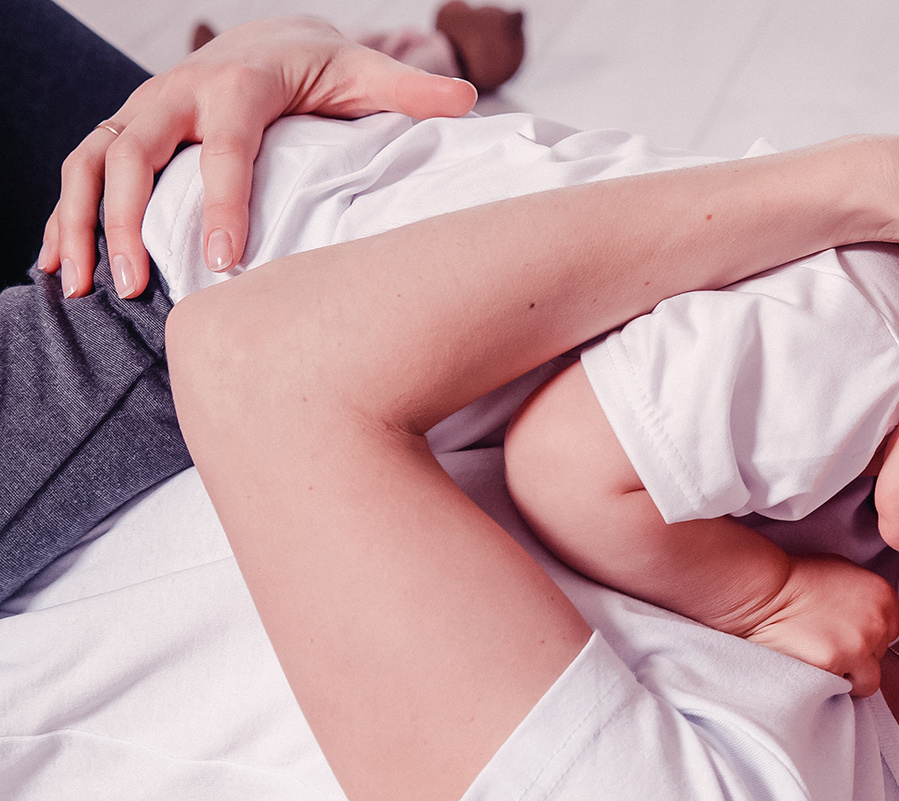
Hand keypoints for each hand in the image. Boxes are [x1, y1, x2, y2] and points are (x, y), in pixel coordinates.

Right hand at [40, 16, 476, 298]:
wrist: (273, 41)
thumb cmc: (323, 70)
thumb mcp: (365, 73)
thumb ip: (408, 91)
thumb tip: (467, 98)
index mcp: (239, 85)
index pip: (226, 147)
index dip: (221, 203)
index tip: (222, 262)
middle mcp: (177, 93)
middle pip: (135, 153)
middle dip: (126, 220)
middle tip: (134, 287)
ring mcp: (144, 113)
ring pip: (93, 162)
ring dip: (79, 223)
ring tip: (82, 287)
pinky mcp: (126, 132)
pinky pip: (82, 172)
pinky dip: (64, 219)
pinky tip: (57, 271)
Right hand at [744, 555, 898, 695]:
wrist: (764, 591)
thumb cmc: (797, 580)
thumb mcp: (844, 574)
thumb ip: (866, 599)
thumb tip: (872, 620)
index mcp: (884, 596)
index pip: (890, 632)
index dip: (868, 637)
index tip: (847, 636)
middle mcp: (878, 621)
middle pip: (880, 655)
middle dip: (858, 655)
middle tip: (829, 646)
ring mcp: (860, 644)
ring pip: (869, 679)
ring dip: (850, 677)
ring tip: (824, 664)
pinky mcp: (837, 663)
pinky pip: (845, 689)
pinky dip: (831, 684)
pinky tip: (813, 667)